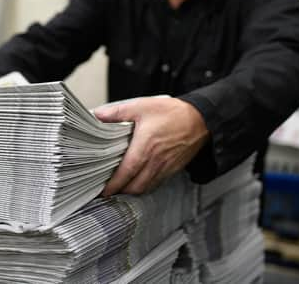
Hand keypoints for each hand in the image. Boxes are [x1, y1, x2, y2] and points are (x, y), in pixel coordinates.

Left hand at [94, 97, 208, 195]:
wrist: (200, 119)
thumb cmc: (172, 113)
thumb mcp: (141, 107)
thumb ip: (116, 112)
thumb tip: (97, 115)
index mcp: (144, 148)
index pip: (125, 173)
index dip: (113, 185)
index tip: (102, 190)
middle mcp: (155, 162)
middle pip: (134, 187)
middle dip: (120, 191)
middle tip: (108, 190)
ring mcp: (165, 168)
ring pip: (146, 188)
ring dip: (132, 191)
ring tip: (120, 188)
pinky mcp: (173, 169)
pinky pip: (156, 184)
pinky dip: (145, 186)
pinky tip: (138, 181)